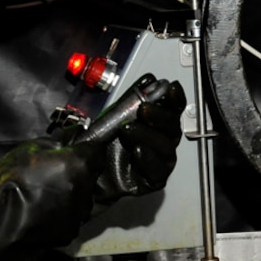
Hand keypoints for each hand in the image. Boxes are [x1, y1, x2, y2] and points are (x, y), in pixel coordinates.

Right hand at [0, 138, 99, 260]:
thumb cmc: (8, 179)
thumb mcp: (30, 148)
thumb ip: (55, 145)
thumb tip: (68, 143)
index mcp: (78, 166)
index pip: (97, 153)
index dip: (88, 152)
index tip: (79, 151)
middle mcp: (85, 192)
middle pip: (89, 181)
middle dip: (77, 178)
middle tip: (54, 177)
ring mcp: (76, 218)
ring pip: (80, 204)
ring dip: (69, 200)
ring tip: (44, 200)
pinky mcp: (66, 237)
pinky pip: (67, 222)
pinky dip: (58, 219)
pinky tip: (39, 217)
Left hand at [88, 79, 185, 202]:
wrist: (86, 172)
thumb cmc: (100, 144)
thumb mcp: (109, 119)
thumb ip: (128, 101)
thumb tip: (148, 80)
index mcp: (154, 123)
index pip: (172, 108)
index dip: (175, 98)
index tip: (171, 88)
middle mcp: (160, 140)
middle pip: (172, 126)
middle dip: (160, 115)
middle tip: (143, 109)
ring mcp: (158, 161)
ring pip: (166, 147)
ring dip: (148, 135)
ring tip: (128, 130)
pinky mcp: (152, 180)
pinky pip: (158, 171)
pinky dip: (149, 160)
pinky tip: (138, 151)